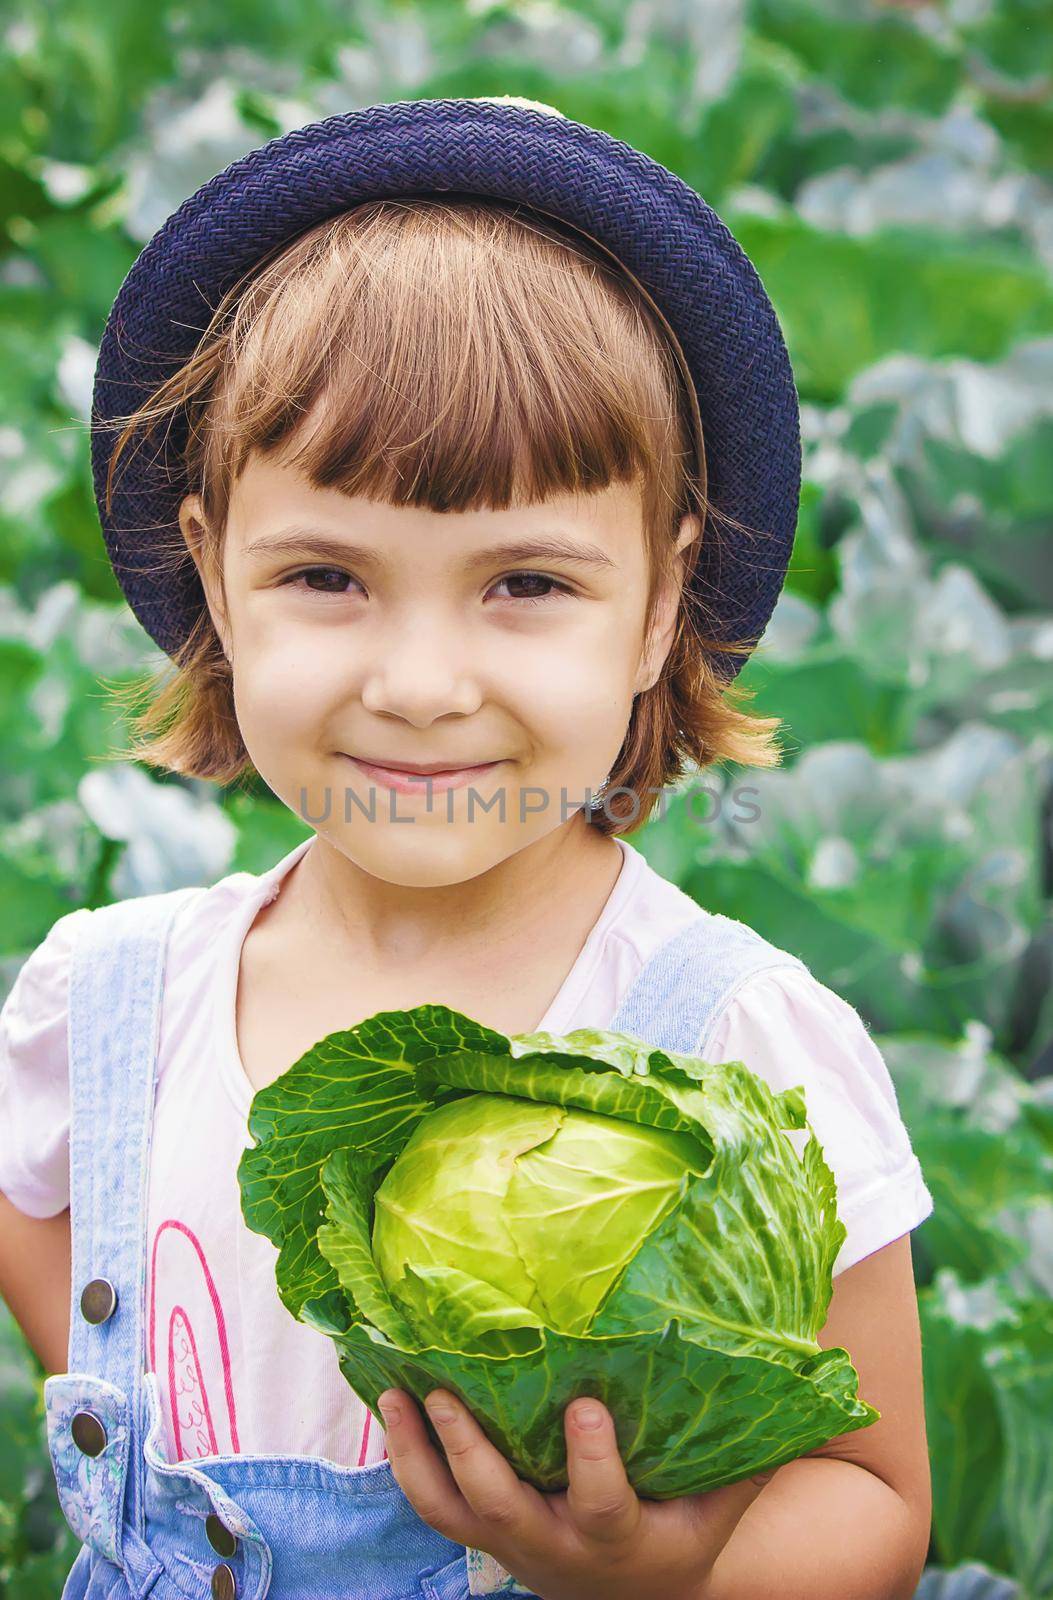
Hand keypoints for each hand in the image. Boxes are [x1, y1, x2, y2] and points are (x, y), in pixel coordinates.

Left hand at [377, 1386, 778, 1599]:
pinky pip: (433, 1500)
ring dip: (420, 1452)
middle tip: (449, 1392)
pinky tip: (391, 1398)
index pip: (603, 1506)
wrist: (641, 1589)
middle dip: (473, 1452)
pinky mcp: (483, 1530)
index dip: (592, 1462)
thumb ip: (748, 1438)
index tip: (585, 1406)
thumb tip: (795, 1357)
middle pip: (503, 1509)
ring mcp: (512, 1541)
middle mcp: (558, 1548)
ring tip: (399, 1391)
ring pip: (451, 1510)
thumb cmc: (690, 1522)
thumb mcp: (725, 1494)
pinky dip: (407, 1452)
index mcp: (625, 1538)